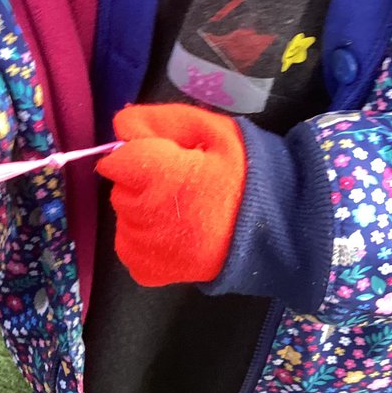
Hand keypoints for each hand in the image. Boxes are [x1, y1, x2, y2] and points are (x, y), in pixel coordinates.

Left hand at [95, 104, 245, 285]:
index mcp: (160, 175)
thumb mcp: (209, 129)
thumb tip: (122, 127)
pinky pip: (128, 246)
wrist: (275, 227)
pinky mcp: (148, 271)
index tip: (166, 157)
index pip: (116, 160)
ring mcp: (145, 247)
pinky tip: (175, 232)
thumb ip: (159, 121)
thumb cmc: (243, 173)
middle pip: (120, 188)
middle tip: (183, 184)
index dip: (140, 153)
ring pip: (124, 216)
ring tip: (184, 210)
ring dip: (143, 209)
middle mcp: (144, 214)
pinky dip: (143, 238)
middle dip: (142, 181)